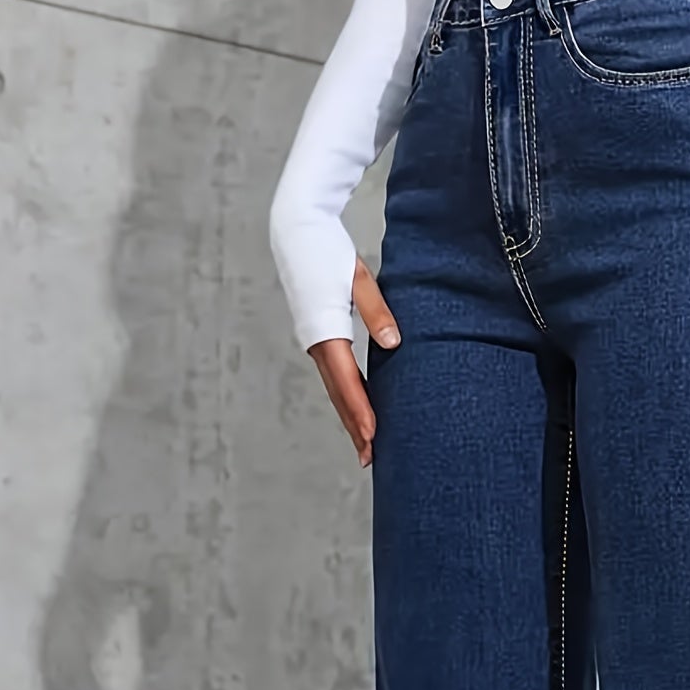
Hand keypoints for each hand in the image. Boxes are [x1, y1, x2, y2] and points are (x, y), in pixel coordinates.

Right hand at [307, 255, 399, 468]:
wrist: (296, 231)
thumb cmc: (327, 250)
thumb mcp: (358, 278)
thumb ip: (378, 311)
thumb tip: (393, 344)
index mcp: (326, 330)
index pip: (347, 380)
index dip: (361, 410)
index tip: (372, 436)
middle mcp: (316, 342)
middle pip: (339, 394)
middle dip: (355, 427)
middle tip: (371, 458)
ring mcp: (315, 342)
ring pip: (336, 388)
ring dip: (350, 417)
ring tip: (366, 446)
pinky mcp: (319, 336)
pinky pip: (335, 374)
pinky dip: (348, 396)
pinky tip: (360, 410)